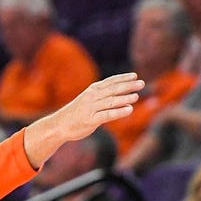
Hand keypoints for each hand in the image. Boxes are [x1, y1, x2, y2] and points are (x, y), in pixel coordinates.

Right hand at [25, 73, 145, 165]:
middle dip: (128, 86)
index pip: (110, 82)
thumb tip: (119, 94)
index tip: (134, 75)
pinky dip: (119, 111)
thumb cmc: (76, 113)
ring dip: (124, 98)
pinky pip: (107, 115)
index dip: (123, 78)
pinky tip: (129, 110)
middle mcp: (92, 97)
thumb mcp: (88, 100)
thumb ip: (101, 96)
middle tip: (142, 83)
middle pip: (113, 89)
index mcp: (92, 91)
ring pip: (111, 101)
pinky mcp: (90, 120)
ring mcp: (91, 108)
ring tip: (137, 96)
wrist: (59, 125)